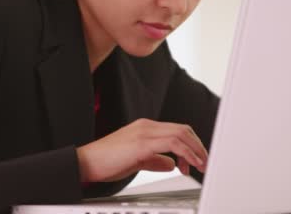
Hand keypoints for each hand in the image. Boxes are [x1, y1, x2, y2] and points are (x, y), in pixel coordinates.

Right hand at [76, 118, 207, 181]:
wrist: (86, 162)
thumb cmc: (106, 162)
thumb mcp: (136, 161)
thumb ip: (155, 160)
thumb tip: (171, 163)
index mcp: (145, 128)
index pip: (177, 130)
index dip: (191, 145)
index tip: (195, 162)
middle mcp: (146, 126)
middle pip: (183, 129)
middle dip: (198, 147)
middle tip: (204, 164)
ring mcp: (144, 132)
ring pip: (181, 134)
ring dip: (195, 150)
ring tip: (200, 165)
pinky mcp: (142, 143)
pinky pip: (172, 143)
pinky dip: (186, 153)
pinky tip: (188, 165)